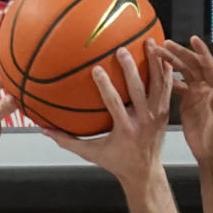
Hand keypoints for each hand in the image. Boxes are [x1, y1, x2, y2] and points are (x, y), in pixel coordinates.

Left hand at [0, 12, 16, 157]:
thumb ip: (3, 107)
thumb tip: (18, 96)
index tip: (5, 12)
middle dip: (5, 27)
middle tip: (16, 10)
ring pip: (0, 57)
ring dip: (9, 43)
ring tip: (22, 28)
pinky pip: (4, 70)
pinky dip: (13, 61)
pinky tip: (24, 59)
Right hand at [43, 39, 170, 188]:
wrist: (145, 172)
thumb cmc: (116, 161)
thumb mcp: (91, 153)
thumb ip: (68, 141)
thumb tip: (45, 129)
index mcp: (125, 130)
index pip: (114, 104)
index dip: (106, 86)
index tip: (97, 69)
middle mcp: (143, 121)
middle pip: (138, 90)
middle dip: (131, 69)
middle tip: (121, 50)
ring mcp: (157, 115)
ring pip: (158, 84)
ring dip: (154, 62)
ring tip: (149, 41)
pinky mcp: (165, 112)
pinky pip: (168, 87)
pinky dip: (166, 70)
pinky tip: (163, 53)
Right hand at [153, 37, 212, 165]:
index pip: (208, 65)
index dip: (200, 51)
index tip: (192, 39)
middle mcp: (207, 87)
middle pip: (192, 65)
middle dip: (179, 54)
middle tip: (164, 45)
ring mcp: (197, 94)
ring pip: (183, 73)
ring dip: (171, 63)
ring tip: (157, 53)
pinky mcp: (188, 103)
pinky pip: (177, 86)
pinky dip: (167, 79)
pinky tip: (156, 74)